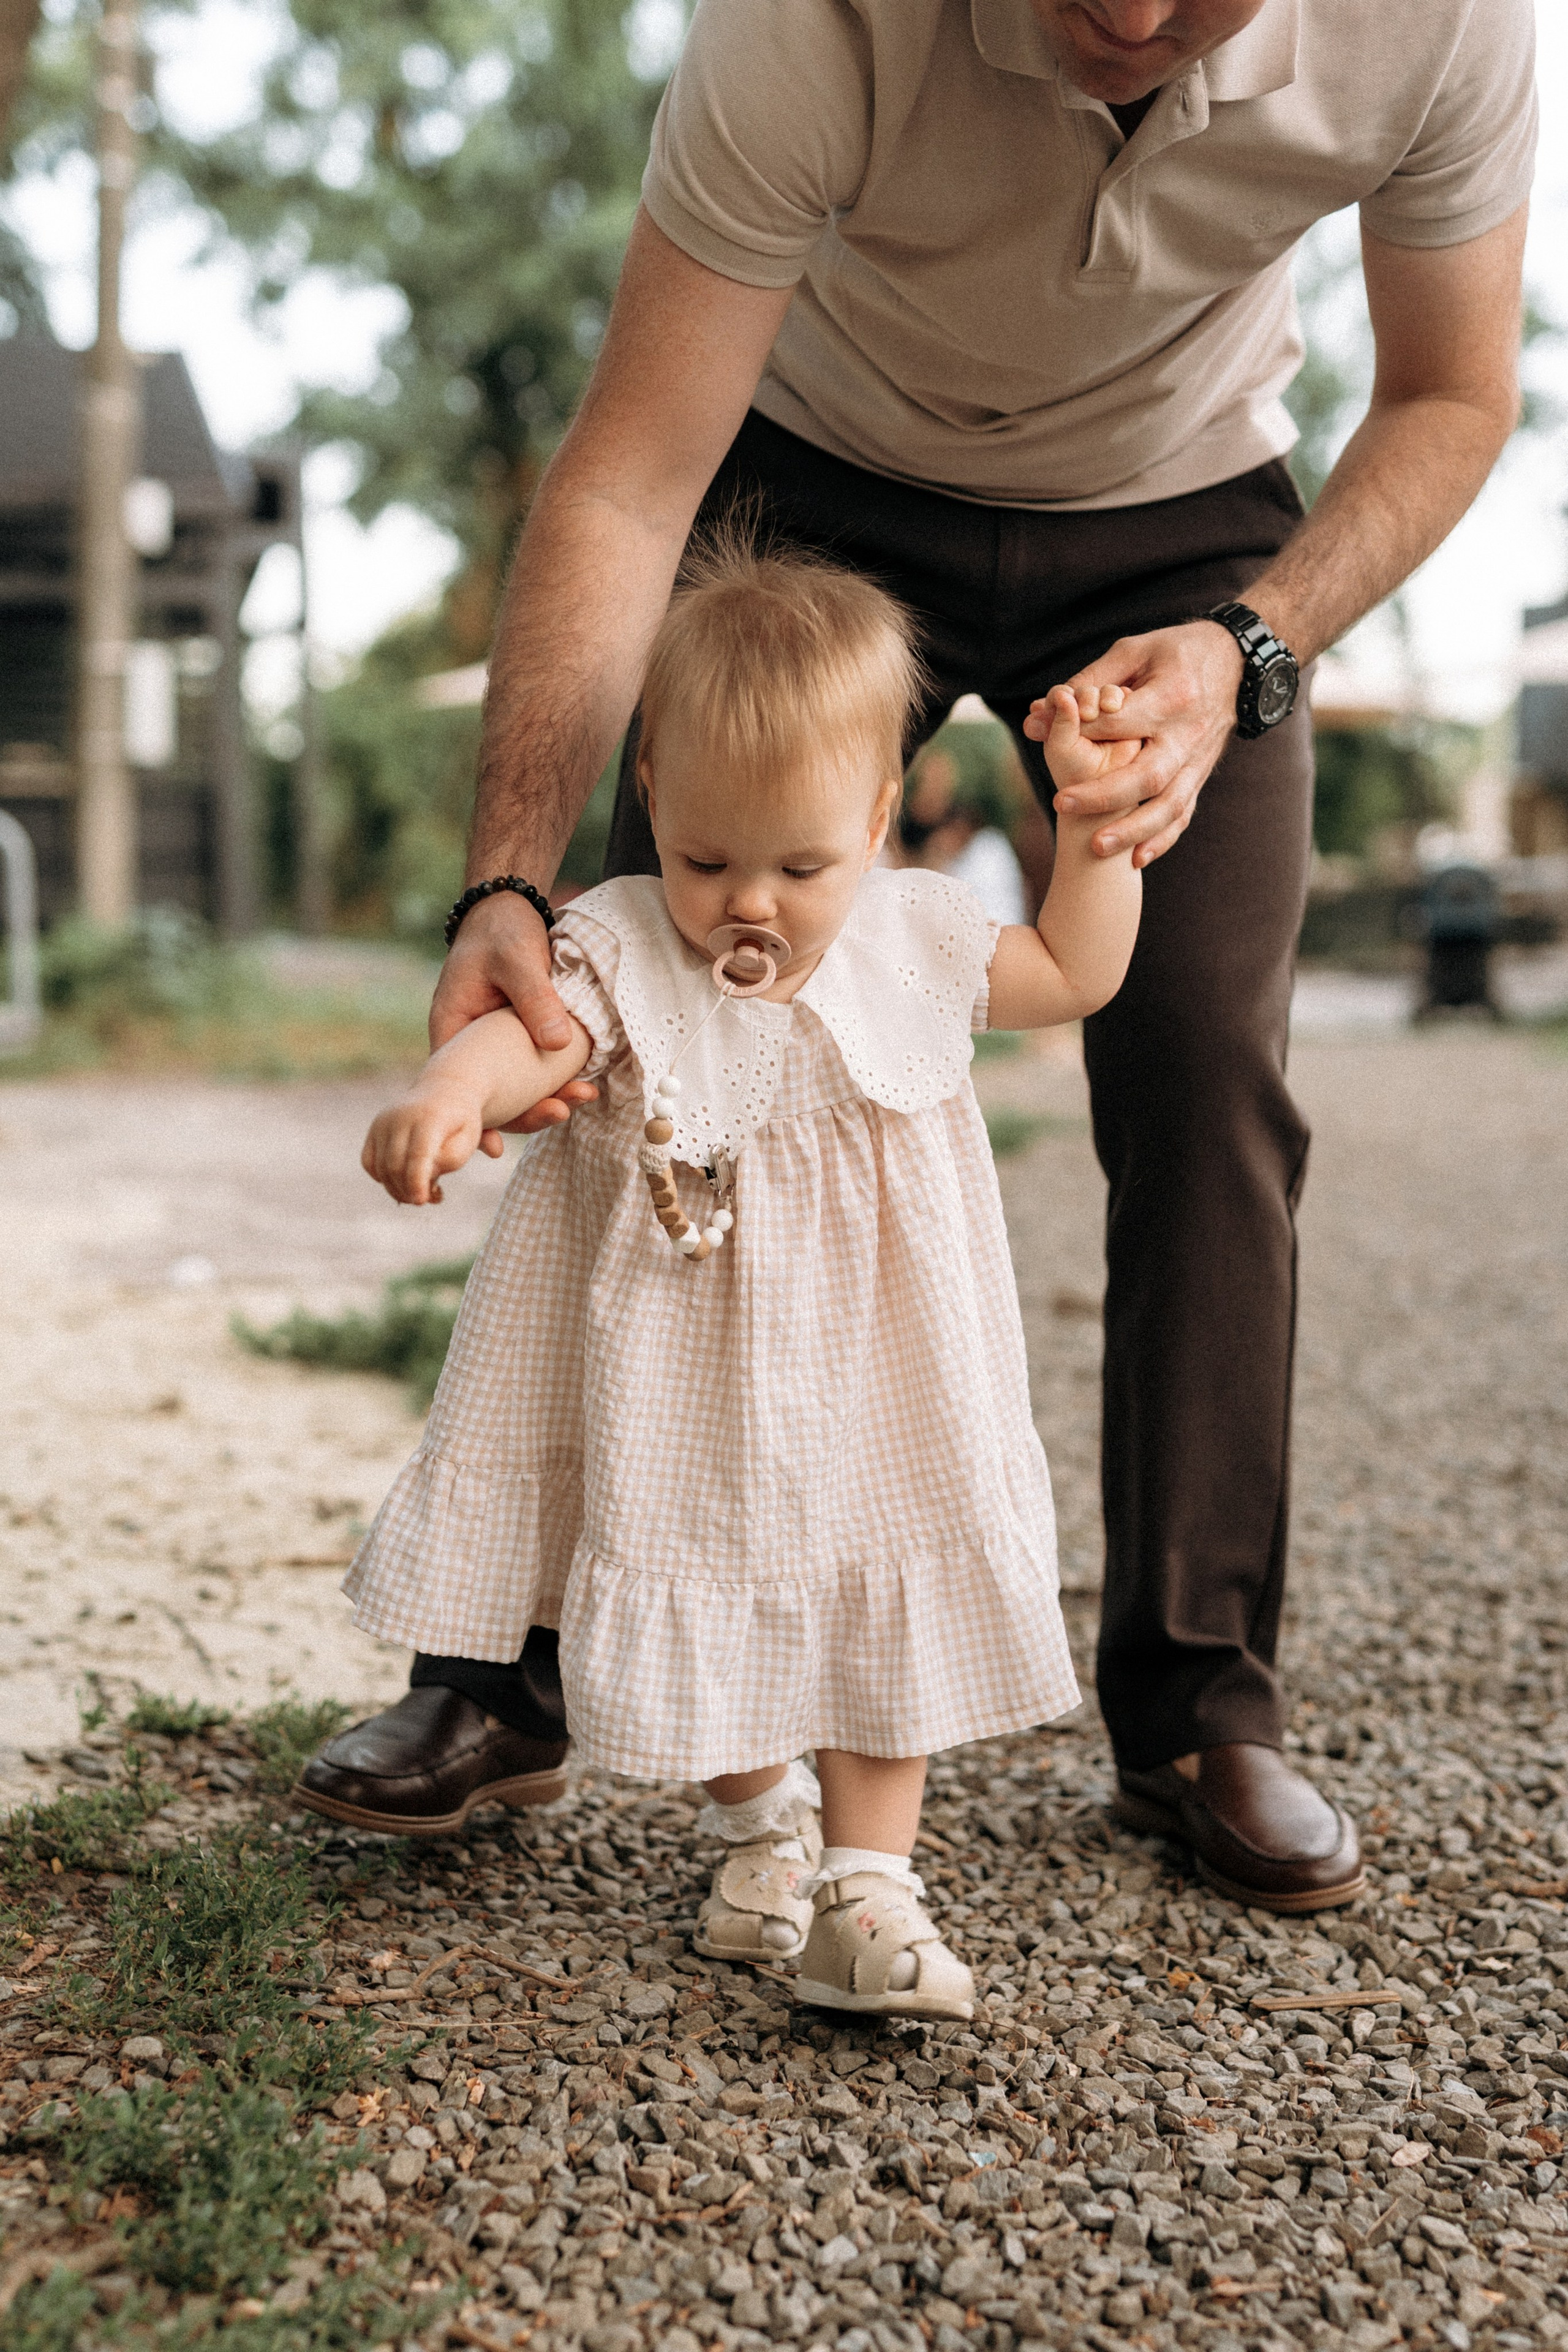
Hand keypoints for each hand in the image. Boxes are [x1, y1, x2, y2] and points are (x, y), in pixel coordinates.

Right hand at [362, 1089, 503, 1205]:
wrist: (444, 1092)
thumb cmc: (459, 1122)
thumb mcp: (468, 1139)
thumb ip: (450, 1159)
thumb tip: (425, 1176)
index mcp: (429, 1118)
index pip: (417, 1154)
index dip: (417, 1181)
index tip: (421, 1201)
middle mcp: (401, 1117)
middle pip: (396, 1165)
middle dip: (410, 1190)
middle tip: (430, 1199)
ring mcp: (383, 1122)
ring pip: (381, 1168)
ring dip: (399, 1189)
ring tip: (422, 1192)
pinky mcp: (374, 1129)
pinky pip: (369, 1163)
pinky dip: (383, 1179)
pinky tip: (403, 1181)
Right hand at [428, 890, 598, 1138]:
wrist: (510, 913)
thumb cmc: (501, 933)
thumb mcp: (517, 959)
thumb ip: (535, 998)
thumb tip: (558, 1045)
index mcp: (451, 1031)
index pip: (455, 1090)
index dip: (473, 1121)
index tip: (494, 1147)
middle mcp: (470, 1048)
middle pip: (490, 1099)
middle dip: (525, 1114)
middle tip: (560, 1111)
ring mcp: (495, 1049)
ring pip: (516, 1090)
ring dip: (546, 1100)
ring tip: (583, 1097)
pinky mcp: (519, 1044)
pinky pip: (534, 1073)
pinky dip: (555, 1082)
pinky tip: (584, 1087)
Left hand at [1022, 620, 1243, 865]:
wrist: (1239, 662)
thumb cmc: (1179, 651)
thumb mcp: (1136, 650)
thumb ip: (1091, 678)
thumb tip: (1046, 707)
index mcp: (1172, 696)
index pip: (1120, 723)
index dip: (1081, 730)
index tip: (1043, 733)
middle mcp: (1188, 734)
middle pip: (1147, 775)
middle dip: (1103, 795)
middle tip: (1062, 803)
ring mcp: (1198, 759)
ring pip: (1168, 805)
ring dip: (1133, 829)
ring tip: (1097, 846)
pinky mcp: (1201, 775)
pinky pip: (1184, 814)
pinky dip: (1162, 839)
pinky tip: (1137, 859)